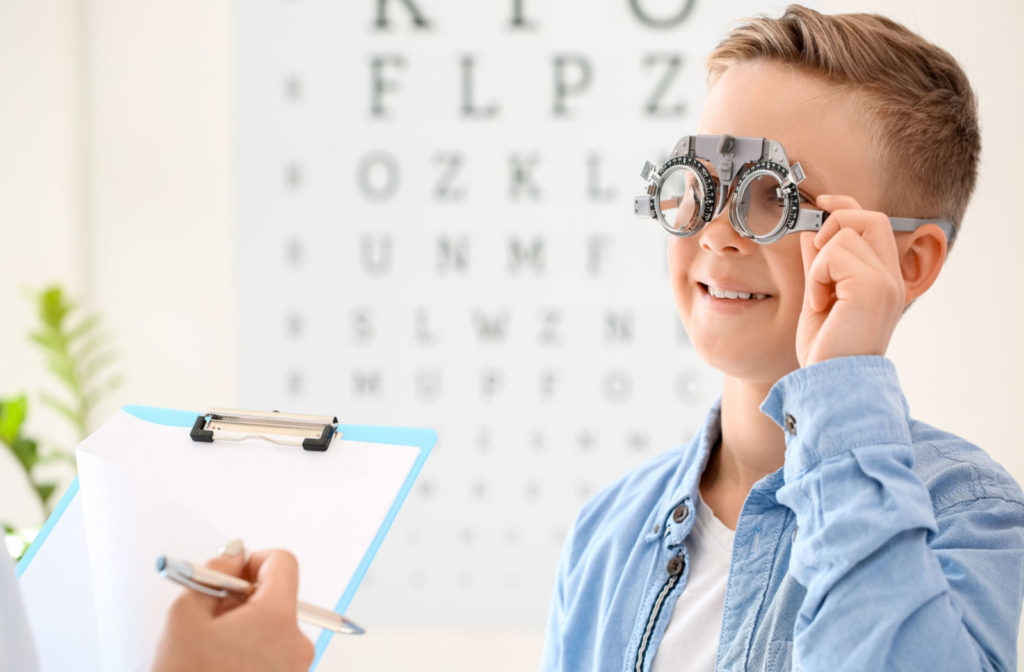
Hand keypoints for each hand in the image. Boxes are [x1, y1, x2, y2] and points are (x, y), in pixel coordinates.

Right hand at [152, 547, 314, 671]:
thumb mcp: (184, 615)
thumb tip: (234, 556)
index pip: (283, 563)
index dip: (254, 561)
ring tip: (213, 650)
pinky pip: (276, 653)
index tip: (230, 577)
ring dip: (247, 627)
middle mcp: (298, 642)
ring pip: (275, 627)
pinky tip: (223, 665)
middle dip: (245, 599)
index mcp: (277, 618)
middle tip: (211, 618)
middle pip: (279, 597)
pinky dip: (253, 650)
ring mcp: (297, 668)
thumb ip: (214, 574)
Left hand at [796, 194, 905, 367]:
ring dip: (819, 264)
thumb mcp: (819, 298)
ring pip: (845, 234)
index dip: (846, 205)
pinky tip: (820, 305)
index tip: (821, 202)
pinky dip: (817, 276)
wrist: (832, 384)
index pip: (872, 222)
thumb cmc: (826, 350)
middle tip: (817, 265)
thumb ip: (820, 264)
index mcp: (883, 279)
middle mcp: (892, 277)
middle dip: (833, 226)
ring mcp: (886, 281)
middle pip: (868, 216)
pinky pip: (834, 253)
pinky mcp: (873, 286)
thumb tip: (811, 231)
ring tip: (820, 298)